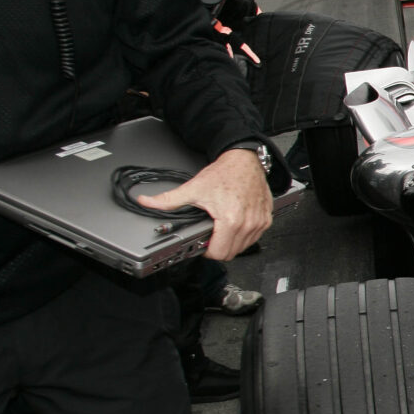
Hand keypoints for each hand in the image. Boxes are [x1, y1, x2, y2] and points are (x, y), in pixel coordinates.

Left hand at [137, 147, 272, 261]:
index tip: (203, 243)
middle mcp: (248, 223)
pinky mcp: (266, 219)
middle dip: (218, 247)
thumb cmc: (225, 173)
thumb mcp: (194, 188)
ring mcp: (259, 222)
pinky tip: (236, 223)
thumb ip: (169, 200)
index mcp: (230, 220)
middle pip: (231, 253)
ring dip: (232, 242)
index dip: (207, 251)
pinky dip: (244, 235)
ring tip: (223, 228)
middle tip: (211, 235)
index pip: (219, 253)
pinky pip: (254, 237)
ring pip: (244, 247)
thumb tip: (146, 201)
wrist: (245, 161)